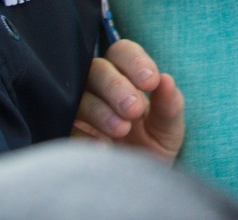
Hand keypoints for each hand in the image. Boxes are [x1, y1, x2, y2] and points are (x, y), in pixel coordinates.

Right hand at [72, 38, 184, 161]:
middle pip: (97, 69)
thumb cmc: (154, 146)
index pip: (122, 52)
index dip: (134, 61)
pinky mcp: (68, 134)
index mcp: (126, 76)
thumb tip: (166, 79)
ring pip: (80, 96)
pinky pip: (68, 127)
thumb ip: (169, 104)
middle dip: (116, 86)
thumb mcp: (168, 127)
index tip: (151, 82)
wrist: (137, 184)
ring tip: (122, 130)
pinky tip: (104, 149)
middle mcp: (100, 88)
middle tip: (134, 109)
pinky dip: (85, 136)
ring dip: (101, 110)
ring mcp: (82, 110)